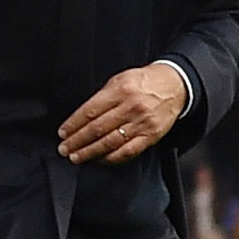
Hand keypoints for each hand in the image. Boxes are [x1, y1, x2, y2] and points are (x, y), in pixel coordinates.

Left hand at [58, 63, 187, 164]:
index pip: (90, 111)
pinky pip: (128, 151)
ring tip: (77, 157)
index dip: (73, 124)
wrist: (175, 85)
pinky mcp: (151, 136)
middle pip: (97, 128)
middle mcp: (130, 107)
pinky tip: (100, 159)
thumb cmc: (145, 82)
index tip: (63, 133)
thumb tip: (82, 117)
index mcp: (120, 90)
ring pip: (110, 142)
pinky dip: (112, 158)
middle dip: (77, 141)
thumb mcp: (120, 79)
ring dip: (90, 152)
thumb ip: (103, 96)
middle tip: (64, 149)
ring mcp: (141, 123)